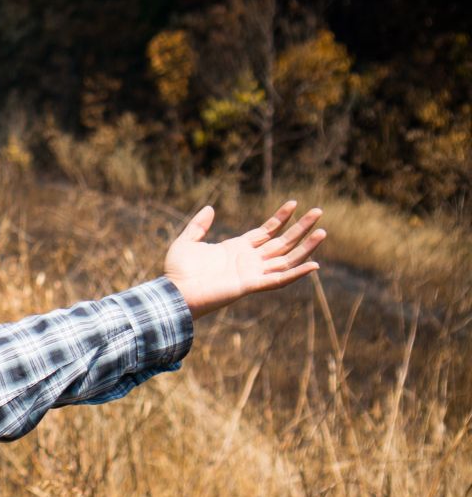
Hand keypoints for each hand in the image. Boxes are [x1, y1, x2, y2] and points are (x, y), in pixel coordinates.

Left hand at [163, 200, 325, 316]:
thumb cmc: (177, 272)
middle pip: (282, 242)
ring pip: (286, 258)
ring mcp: (251, 273)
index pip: (266, 231)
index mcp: (236, 249)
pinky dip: (296, 273)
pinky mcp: (250, 285)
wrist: (172, 292)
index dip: (281, 218)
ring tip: (323, 232)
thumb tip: (210, 208)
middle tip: (319, 211)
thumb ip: (198, 225)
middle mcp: (248, 260)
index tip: (294, 203)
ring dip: (305, 247)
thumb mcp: (187, 241)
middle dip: (301, 228)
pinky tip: (314, 265)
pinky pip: (278, 280)